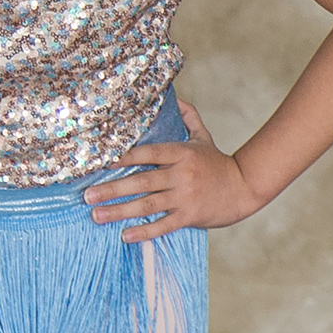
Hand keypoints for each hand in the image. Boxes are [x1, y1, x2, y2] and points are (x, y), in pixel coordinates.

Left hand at [82, 100, 260, 240]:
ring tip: (96, 215)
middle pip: (141, 181)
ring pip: (147, 204)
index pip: (147, 153)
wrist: (245, 187)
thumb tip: (173, 97)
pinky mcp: (190, 216)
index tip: (100, 162)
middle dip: (112, 189)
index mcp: (182, 153)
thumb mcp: (204, 137)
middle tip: (87, 195)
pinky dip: (144, 231)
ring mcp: (186, 196)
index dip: (123, 157)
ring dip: (119, 211)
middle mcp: (181, 174)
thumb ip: (188, 117)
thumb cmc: (219, 163)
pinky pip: (163, 225)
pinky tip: (125, 236)